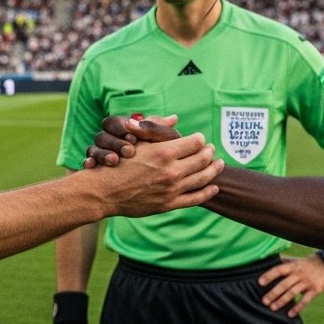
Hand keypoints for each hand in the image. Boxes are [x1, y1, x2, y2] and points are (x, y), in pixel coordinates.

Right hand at [84, 114, 181, 167]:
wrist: (146, 183)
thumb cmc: (159, 156)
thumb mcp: (162, 143)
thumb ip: (162, 131)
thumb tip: (173, 119)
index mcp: (124, 129)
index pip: (115, 122)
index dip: (122, 128)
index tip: (134, 138)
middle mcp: (110, 140)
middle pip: (102, 135)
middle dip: (114, 142)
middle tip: (128, 151)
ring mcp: (101, 154)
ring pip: (93, 148)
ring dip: (102, 153)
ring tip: (114, 160)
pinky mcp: (95, 168)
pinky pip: (88, 162)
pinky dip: (89, 163)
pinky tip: (92, 166)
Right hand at [86, 131, 221, 216]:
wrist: (104, 191)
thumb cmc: (118, 163)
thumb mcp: (137, 142)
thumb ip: (157, 130)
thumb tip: (174, 118)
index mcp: (164, 152)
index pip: (195, 142)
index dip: (200, 139)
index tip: (200, 138)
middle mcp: (171, 171)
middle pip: (203, 159)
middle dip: (209, 152)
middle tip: (212, 149)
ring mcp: (171, 189)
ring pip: (203, 178)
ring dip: (214, 170)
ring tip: (219, 164)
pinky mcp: (169, 204)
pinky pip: (195, 199)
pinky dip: (208, 192)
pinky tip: (214, 187)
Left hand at [257, 253, 323, 317]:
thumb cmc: (309, 262)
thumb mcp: (297, 260)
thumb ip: (284, 261)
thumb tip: (269, 260)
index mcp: (293, 266)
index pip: (279, 270)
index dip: (269, 275)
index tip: (260, 282)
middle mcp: (299, 274)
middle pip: (284, 284)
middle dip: (273, 293)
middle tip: (264, 301)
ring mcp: (307, 282)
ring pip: (292, 293)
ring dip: (282, 301)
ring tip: (273, 308)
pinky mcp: (315, 290)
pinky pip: (305, 300)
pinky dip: (297, 308)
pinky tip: (290, 314)